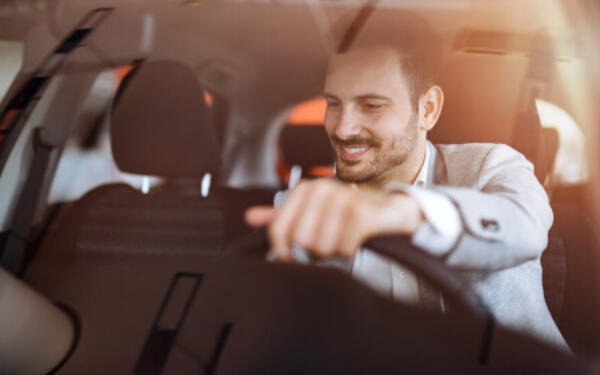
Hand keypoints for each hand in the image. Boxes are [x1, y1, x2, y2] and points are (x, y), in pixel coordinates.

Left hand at [245, 179, 424, 260]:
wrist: (392, 211)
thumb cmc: (350, 213)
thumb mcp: (314, 212)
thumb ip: (283, 216)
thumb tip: (249, 217)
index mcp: (306, 189)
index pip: (278, 231)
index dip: (283, 252)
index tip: (293, 258)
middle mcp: (322, 189)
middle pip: (300, 242)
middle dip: (316, 250)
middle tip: (331, 242)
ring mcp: (343, 199)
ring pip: (321, 247)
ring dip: (335, 251)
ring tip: (345, 239)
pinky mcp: (361, 213)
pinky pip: (343, 248)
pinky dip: (350, 251)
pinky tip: (357, 241)